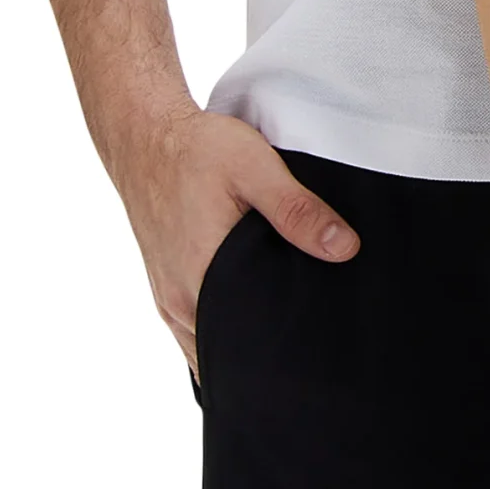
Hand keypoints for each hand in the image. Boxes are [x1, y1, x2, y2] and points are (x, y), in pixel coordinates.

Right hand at [109, 103, 358, 373]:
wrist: (145, 138)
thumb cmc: (196, 151)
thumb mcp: (256, 169)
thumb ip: (298, 211)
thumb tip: (344, 249)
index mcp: (201, 279)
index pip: (246, 343)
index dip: (280, 349)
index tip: (316, 346)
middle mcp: (179, 300)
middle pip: (229, 348)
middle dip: (266, 350)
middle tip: (311, 338)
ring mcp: (168, 298)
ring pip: (209, 341)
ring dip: (242, 340)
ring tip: (286, 326)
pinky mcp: (165, 286)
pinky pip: (195, 327)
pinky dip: (221, 328)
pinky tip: (250, 313)